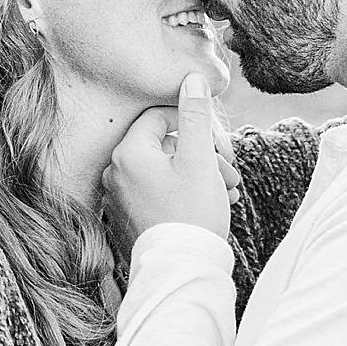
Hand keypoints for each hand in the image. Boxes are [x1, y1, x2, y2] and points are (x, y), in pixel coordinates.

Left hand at [101, 72, 238, 258]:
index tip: (215, 142)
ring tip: (228, 190)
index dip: (192, 123)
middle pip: (163, 145)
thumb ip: (195, 115)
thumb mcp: (199, 159)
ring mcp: (120, 197)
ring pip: (164, 171)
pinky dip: (183, 192)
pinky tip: (211, 203)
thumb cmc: (192, 213)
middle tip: (230, 172)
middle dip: (202, 155)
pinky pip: (157, 192)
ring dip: (199, 175)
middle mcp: (116, 172)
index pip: (158, 116)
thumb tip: (192, 77)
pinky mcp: (128, 217)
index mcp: (129, 153)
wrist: (182, 268)